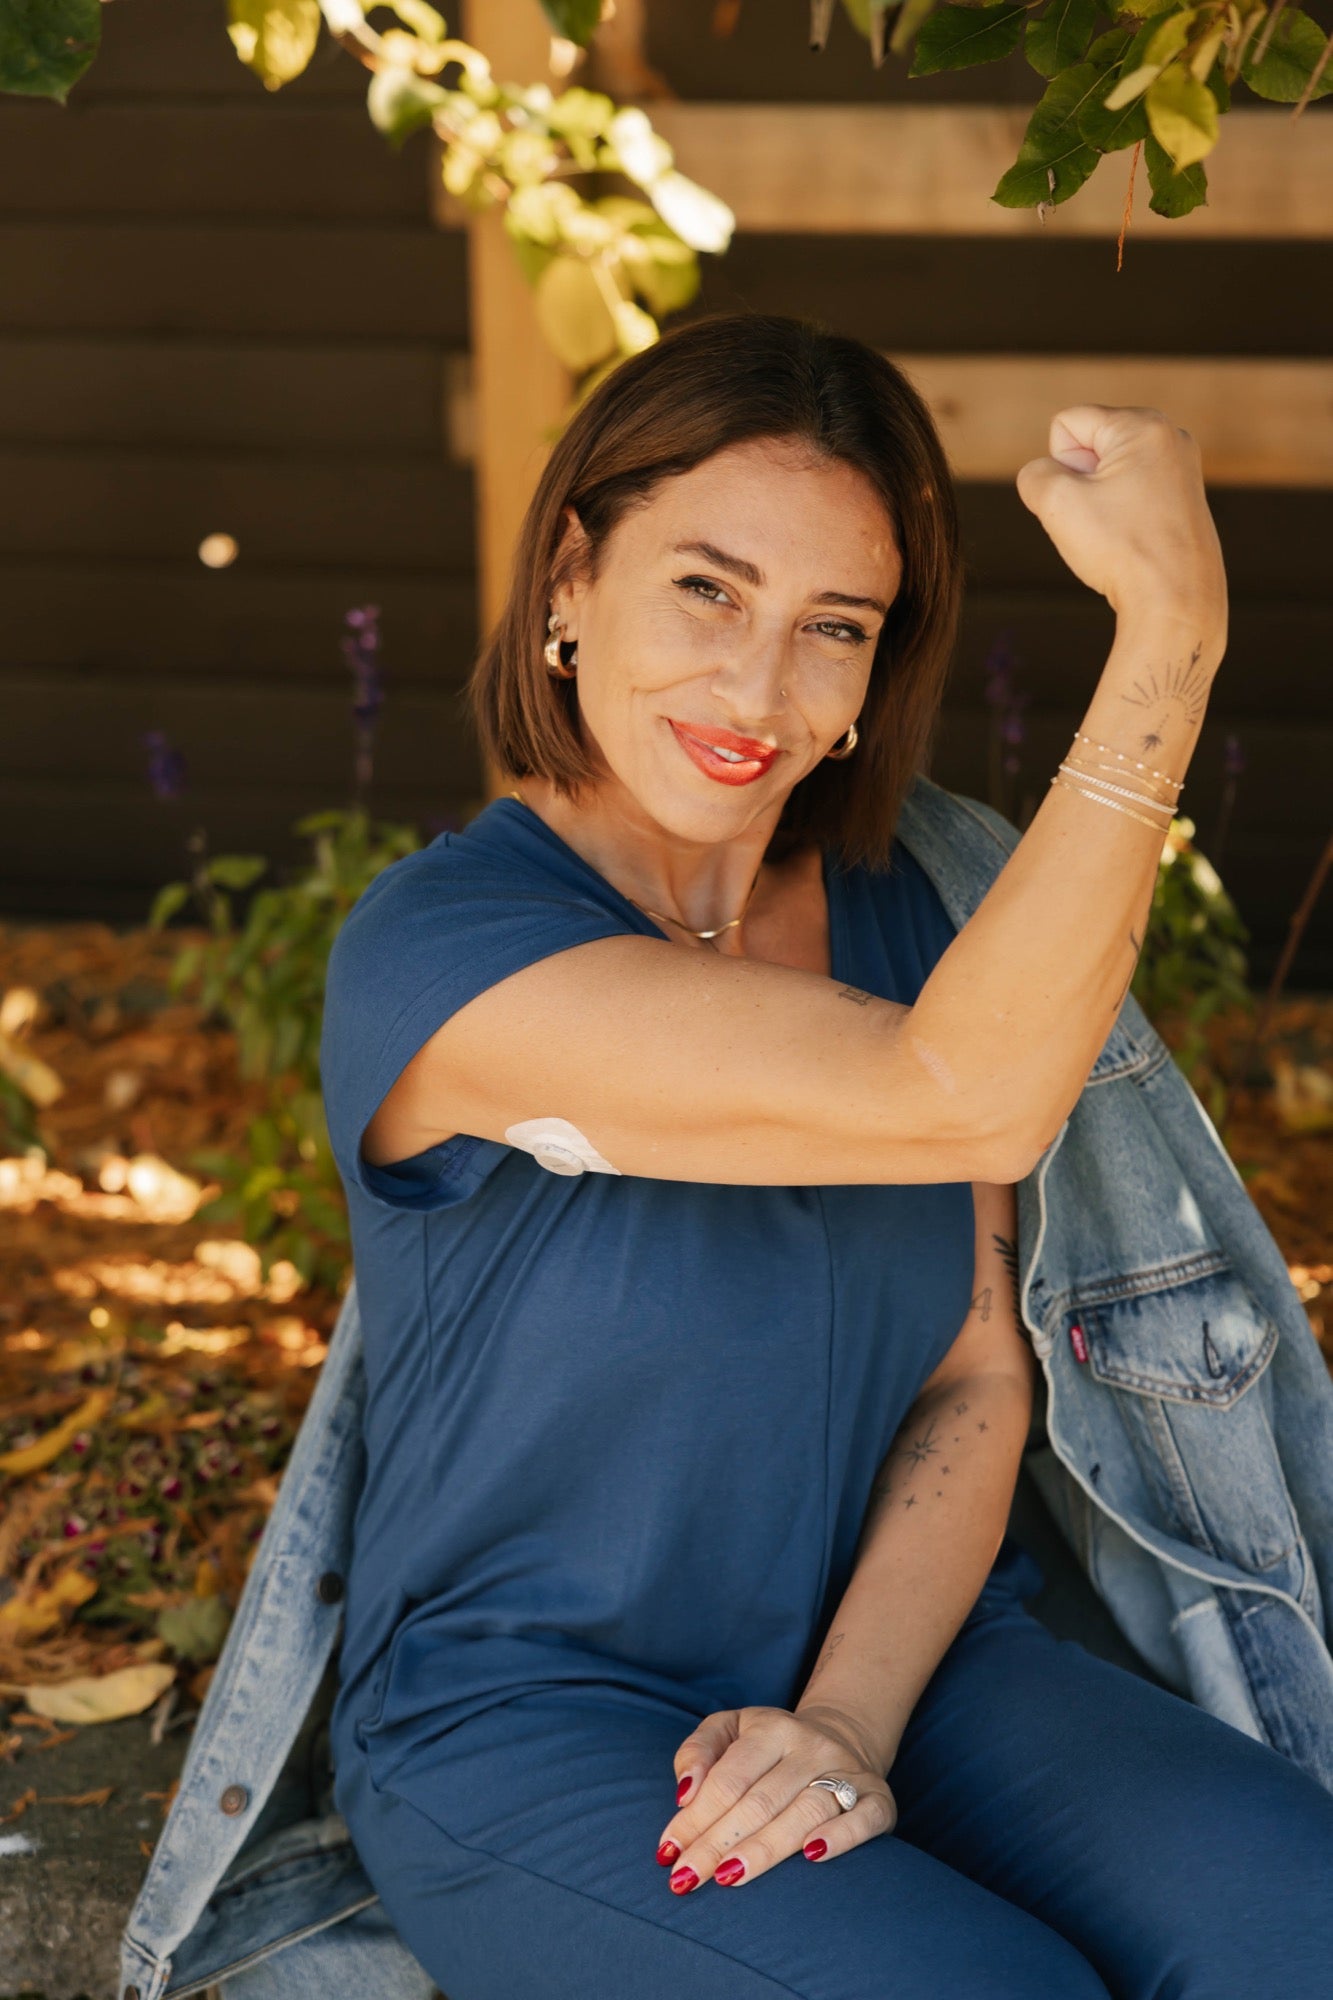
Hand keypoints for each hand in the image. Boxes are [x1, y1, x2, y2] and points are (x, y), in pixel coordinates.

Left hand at [653, 1703, 896, 1892]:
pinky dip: (841, 1838)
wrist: (843, 1735)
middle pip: (760, 1801)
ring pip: (804, 1813)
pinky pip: (864, 1819)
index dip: (696, 1817)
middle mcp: (811, 1747)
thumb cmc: (768, 1746)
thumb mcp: (729, 1729)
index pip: (728, 1779)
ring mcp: (848, 1772)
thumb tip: (684, 1794)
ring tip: (729, 1877)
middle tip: (686, 1879)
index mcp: (771, 1729)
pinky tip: (812, 1857)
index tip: (667, 1853)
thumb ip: (697, 1751)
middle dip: (718, 1843)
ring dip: (765, 1849)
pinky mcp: (880, 1799)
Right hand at [1015, 404, 1226, 632]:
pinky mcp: (1185, 498)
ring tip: (1119, 532)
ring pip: (1109, 473)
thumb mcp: (1056, 502)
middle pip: (1090, 446)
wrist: (1175, 601)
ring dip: (1097, 502)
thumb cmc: (1122, 549)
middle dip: (1080, 481)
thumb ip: (1034, 474)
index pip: (1066, 425)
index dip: (1059, 466)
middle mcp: (1170, 436)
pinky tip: (1134, 542)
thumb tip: (1046, 477)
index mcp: (1143, 425)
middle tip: (1102, 519)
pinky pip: (1131, 495)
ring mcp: (1182, 468)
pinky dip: (1121, 516)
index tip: (1086, 500)